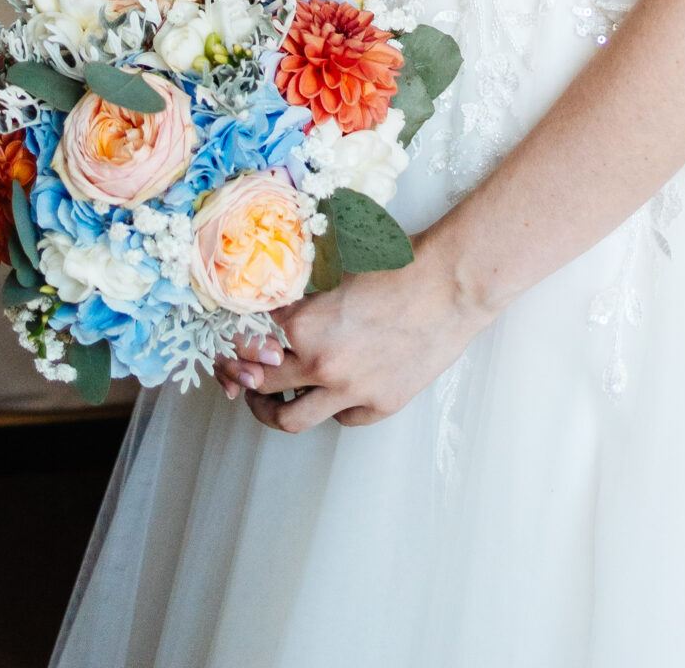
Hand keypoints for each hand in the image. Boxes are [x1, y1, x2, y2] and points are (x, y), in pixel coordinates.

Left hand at [213, 237, 486, 431]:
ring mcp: (350, 390)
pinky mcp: (379, 405)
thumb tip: (276, 295)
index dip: (236, 340)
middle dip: (242, 382)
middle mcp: (320, 363)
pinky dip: (332, 409)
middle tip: (239, 378)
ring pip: (290, 419)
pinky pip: (341, 419)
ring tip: (270, 403)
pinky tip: (332, 394)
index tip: (232, 342)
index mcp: (303, 323)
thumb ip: (304, 289)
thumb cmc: (401, 264)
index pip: (249, 340)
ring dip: (273, 411)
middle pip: (261, 384)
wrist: (451, 283)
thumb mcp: (339, 266)